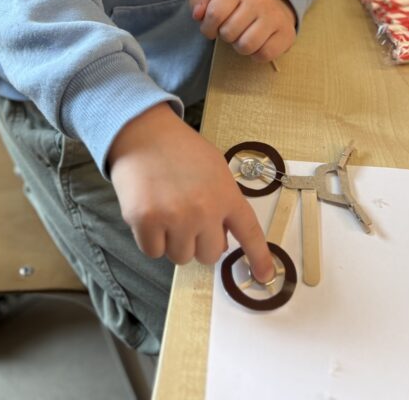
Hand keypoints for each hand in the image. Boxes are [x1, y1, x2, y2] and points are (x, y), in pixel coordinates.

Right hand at [108, 103, 273, 281]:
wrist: (143, 133)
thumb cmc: (180, 150)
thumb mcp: (214, 169)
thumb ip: (222, 203)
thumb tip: (220, 241)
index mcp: (226, 194)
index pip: (249, 232)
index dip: (259, 256)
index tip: (265, 275)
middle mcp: (204, 210)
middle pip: (209, 255)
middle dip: (198, 242)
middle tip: (186, 217)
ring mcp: (175, 217)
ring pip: (180, 257)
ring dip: (173, 241)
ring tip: (166, 210)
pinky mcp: (146, 222)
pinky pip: (153, 252)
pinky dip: (151, 239)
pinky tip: (150, 212)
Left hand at [189, 0, 295, 62]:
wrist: (276, 4)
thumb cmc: (239, 4)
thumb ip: (199, 2)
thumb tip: (197, 15)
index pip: (214, 14)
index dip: (208, 27)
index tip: (212, 29)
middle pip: (228, 33)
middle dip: (226, 36)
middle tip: (233, 30)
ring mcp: (275, 17)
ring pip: (246, 46)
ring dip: (240, 47)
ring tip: (244, 36)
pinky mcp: (287, 34)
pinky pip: (263, 55)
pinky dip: (256, 54)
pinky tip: (258, 43)